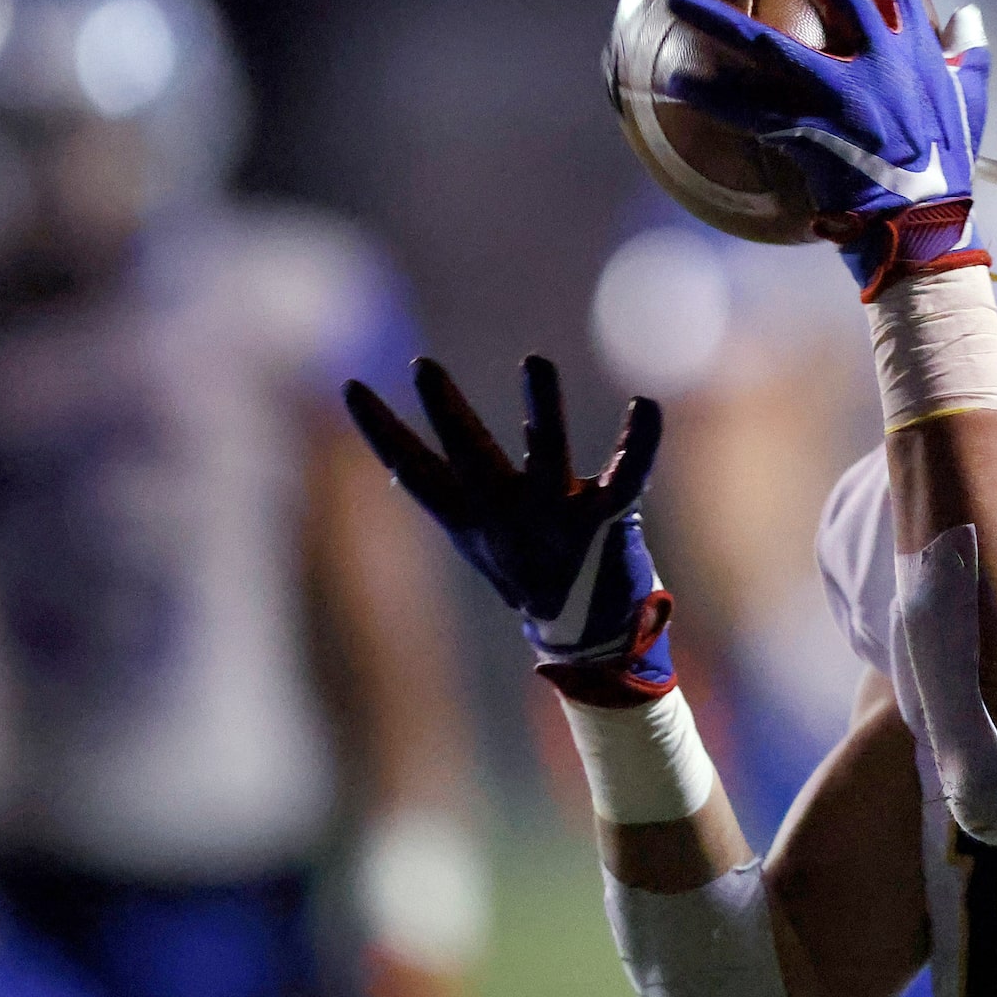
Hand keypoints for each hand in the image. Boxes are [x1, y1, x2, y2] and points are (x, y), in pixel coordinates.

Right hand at [343, 356, 676, 704]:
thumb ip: (444, 495)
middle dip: (449, 413)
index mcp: (471, 517)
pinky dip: (638, 441)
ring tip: (536, 361)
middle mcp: (507, 514)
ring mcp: (556, 517)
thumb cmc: (528, 569)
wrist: (585, 635)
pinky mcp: (606, 520)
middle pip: (471, 458)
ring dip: (542, 409)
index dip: (381, 432)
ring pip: (548, 456)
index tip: (351, 387)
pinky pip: (626, 475)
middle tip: (423, 366)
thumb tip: (396, 465)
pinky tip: (646, 404)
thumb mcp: (477, 535)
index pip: (415, 470)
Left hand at [661, 0, 991, 296]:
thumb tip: (970, 17)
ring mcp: (847, 99)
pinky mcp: (815, 137)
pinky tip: (673, 80)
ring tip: (678, 0)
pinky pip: (749, 113)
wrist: (930, 229)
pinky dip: (711, 97)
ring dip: (718, 19)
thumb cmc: (948, 169)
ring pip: (770, 46)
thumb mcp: (969, 104)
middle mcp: (883, 62)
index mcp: (918, 48)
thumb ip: (968, 55)